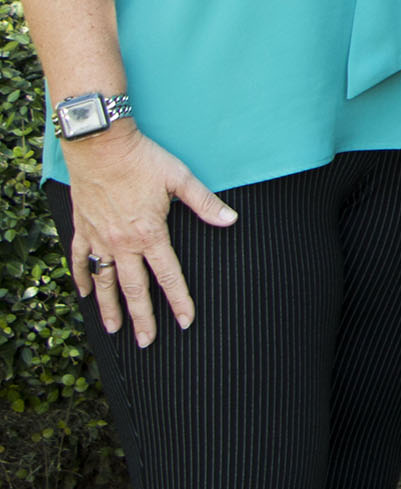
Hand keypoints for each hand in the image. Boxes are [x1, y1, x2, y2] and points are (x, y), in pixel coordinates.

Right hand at [62, 123, 236, 345]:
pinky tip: (84, 293)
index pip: (168, 276)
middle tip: (146, 342)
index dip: (179, 301)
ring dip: (109, 307)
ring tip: (113, 329)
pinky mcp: (82, 228)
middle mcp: (123, 242)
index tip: (186, 321)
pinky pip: (79, 259)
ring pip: (104, 281)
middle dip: (142, 318)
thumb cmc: (143, 159)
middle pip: (134, 289)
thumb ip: (205, 203)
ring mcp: (99, 237)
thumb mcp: (180, 178)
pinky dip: (82, 277)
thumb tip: (232, 220)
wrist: (100, 145)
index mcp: (150, 234)